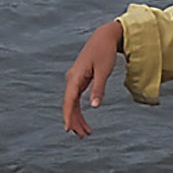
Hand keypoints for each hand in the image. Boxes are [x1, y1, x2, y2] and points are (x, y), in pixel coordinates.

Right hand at [61, 20, 124, 134]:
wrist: (104, 37)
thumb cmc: (104, 52)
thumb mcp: (104, 71)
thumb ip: (99, 89)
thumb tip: (95, 106)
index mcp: (75, 77)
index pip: (69, 100)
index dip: (68, 116)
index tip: (68, 129)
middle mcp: (71, 78)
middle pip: (69, 104)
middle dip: (75, 121)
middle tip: (83, 136)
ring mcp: (74, 79)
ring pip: (72, 103)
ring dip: (77, 117)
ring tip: (86, 132)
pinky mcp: (79, 79)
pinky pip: (76, 98)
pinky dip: (79, 109)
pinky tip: (84, 119)